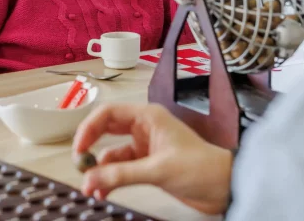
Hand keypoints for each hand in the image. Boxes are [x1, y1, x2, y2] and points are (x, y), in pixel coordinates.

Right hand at [73, 103, 232, 214]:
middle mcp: (144, 127)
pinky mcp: (148, 164)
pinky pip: (121, 168)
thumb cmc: (200, 167)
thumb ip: (122, 174)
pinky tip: (103, 191)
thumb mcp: (158, 170)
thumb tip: (89, 178)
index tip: (78, 148)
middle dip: (91, 148)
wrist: (224, 186)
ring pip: (112, 153)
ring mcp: (145, 146)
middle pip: (106, 130)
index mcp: (149, 116)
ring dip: (100, 169)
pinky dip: (110, 178)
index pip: (109, 113)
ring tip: (91, 188)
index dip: (89, 127)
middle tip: (79, 166)